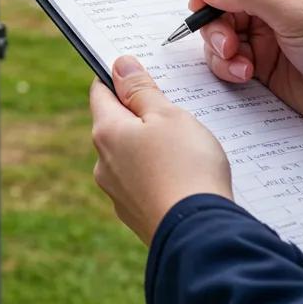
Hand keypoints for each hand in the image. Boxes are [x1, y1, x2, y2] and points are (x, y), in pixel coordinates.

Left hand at [90, 55, 231, 244]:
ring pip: (131, 157)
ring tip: (186, 150)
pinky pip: (144, 184)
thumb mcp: (168, 115)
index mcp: (106, 133)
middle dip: (140, 115)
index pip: (101, 92)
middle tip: (174, 112)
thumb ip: (141, 89)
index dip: (118, 78)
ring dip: (151, 148)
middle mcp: (103, 164)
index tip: (137, 73)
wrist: (201, 237)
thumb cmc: (186, 168)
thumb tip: (120, 65)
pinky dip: (159, 176)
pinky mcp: (136, 216)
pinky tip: (185, 178)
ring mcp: (118, 193)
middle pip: (116, 125)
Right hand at [192, 0, 302, 147]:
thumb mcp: (299, 15)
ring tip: (237, 61)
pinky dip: (227, 64)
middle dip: (214, 16)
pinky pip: (224, 52)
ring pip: (216, 23)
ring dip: (218, 43)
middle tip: (224, 39)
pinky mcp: (259, 54)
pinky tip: (245, 74)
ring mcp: (264, 23)